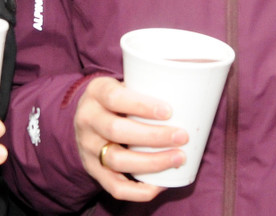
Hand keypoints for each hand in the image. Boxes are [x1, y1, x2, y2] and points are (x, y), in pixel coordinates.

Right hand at [74, 76, 187, 201]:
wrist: (87, 115)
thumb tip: (189, 97)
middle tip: (182, 136)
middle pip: (116, 131)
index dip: (141, 105)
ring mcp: (87, 147)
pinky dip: (139, 190)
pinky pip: (114, 187)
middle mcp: (87, 119)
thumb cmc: (117, 98)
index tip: (169, 111)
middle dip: (153, 136)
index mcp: (95, 93)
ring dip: (152, 162)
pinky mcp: (93, 169)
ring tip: (178, 158)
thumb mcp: (122, 84)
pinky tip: (160, 184)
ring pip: (117, 160)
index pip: (114, 98)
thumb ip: (145, 88)